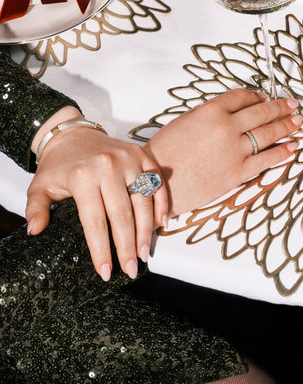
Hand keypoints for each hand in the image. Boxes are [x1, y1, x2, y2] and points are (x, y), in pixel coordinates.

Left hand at [26, 108, 167, 281]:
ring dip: (146, 231)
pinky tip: (161, 224)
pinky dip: (162, 204)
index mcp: (82, 176)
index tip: (105, 272)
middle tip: (131, 269)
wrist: (73, 135)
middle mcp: (108, 166)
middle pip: (123, 215)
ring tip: (144, 253)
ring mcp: (128, 159)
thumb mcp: (39, 187)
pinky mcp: (142, 155)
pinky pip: (157, 183)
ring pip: (144, 201)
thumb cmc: (58, 166)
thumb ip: (36, 209)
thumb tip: (35, 231)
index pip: (94, 222)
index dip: (101, 250)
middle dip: (128, 247)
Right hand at [144, 89, 302, 216]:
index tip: (265, 96)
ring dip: (287, 126)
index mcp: (210, 111)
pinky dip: (283, 151)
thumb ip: (211, 115)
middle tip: (292, 105)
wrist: (156, 183)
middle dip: (280, 107)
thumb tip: (233, 113)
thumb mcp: (186, 121)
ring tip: (297, 122)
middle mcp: (226, 127)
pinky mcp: (239, 171)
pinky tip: (292, 147)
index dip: (257, 95)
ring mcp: (235, 149)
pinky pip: (268, 158)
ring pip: (269, 133)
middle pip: (261, 112)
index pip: (242, 96)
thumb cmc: (165, 154)